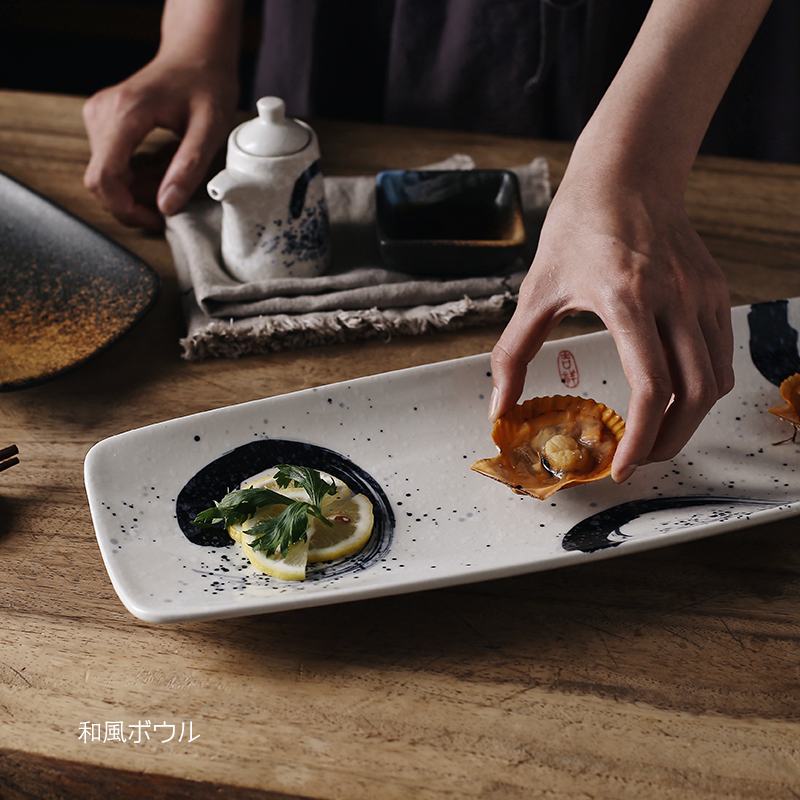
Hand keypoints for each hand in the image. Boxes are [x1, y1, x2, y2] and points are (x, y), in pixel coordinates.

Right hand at [82, 56, 237, 229]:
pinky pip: (110, 164)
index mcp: (125, 113)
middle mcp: (103, 113)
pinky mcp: (104, 122)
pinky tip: (161, 174)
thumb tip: (167, 206)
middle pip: (101, 181)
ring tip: (171, 184)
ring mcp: (99, 116)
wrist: (196, 54)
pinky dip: (134, 179)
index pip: (104, 177)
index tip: (156, 221)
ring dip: (136, 192)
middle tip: (171, 206)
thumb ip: (188, 168)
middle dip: (134, 204)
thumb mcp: (211, 128)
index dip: (126, 210)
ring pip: (104, 175)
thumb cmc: (206, 83)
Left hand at [489, 164, 734, 482]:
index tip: (621, 467)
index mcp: (626, 299)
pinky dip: (701, 388)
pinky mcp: (714, 290)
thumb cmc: (576, 227)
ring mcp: (701, 294)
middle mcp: (674, 299)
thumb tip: (499, 408)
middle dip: (668, 442)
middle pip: (694, 395)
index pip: (651, 388)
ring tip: (655, 435)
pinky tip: (673, 395)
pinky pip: (720, 354)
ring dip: (689, 419)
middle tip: (638, 460)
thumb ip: (513, 353)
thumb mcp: (535, 290)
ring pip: (716, 380)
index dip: (640, 439)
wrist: (626, 174)